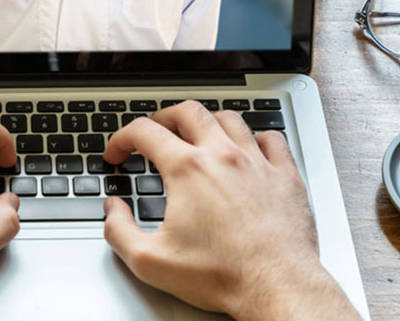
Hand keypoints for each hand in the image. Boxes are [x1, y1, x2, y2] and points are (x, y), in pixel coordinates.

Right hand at [101, 101, 358, 320]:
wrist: (276, 288)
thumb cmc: (222, 275)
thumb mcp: (151, 261)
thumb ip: (119, 231)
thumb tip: (113, 210)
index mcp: (188, 170)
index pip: (144, 132)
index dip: (121, 139)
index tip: (118, 154)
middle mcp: (223, 156)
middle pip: (188, 112)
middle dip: (163, 118)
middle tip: (154, 133)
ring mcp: (257, 162)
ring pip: (229, 118)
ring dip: (207, 121)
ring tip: (197, 134)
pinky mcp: (285, 176)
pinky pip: (272, 138)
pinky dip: (255, 137)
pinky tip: (249, 148)